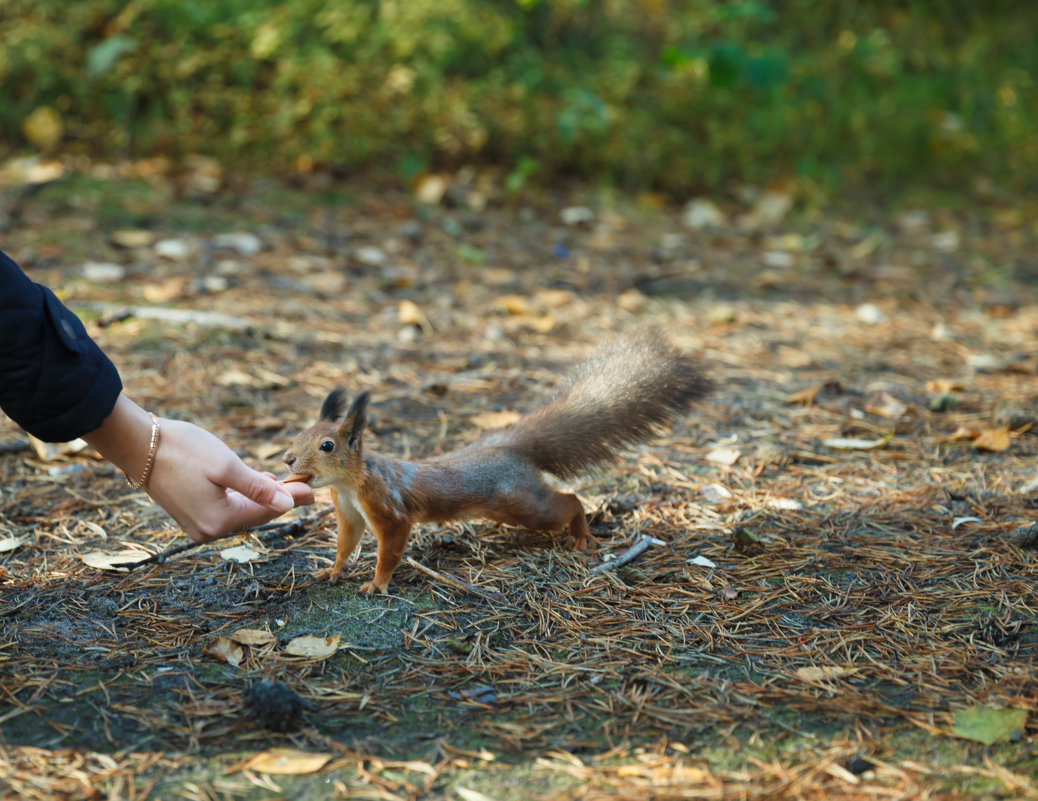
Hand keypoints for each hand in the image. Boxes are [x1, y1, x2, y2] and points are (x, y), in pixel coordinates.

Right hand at [145, 419, 314, 542]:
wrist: (138, 443)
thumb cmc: (183, 450)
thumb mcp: (227, 466)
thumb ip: (258, 488)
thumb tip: (288, 504)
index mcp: (218, 521)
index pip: (267, 511)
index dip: (291, 498)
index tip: (312, 490)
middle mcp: (207, 530)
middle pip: (255, 514)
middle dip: (279, 498)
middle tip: (303, 486)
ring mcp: (196, 524)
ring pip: (241, 511)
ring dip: (261, 496)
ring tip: (281, 482)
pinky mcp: (189, 513)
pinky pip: (225, 508)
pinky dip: (242, 497)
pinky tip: (253, 483)